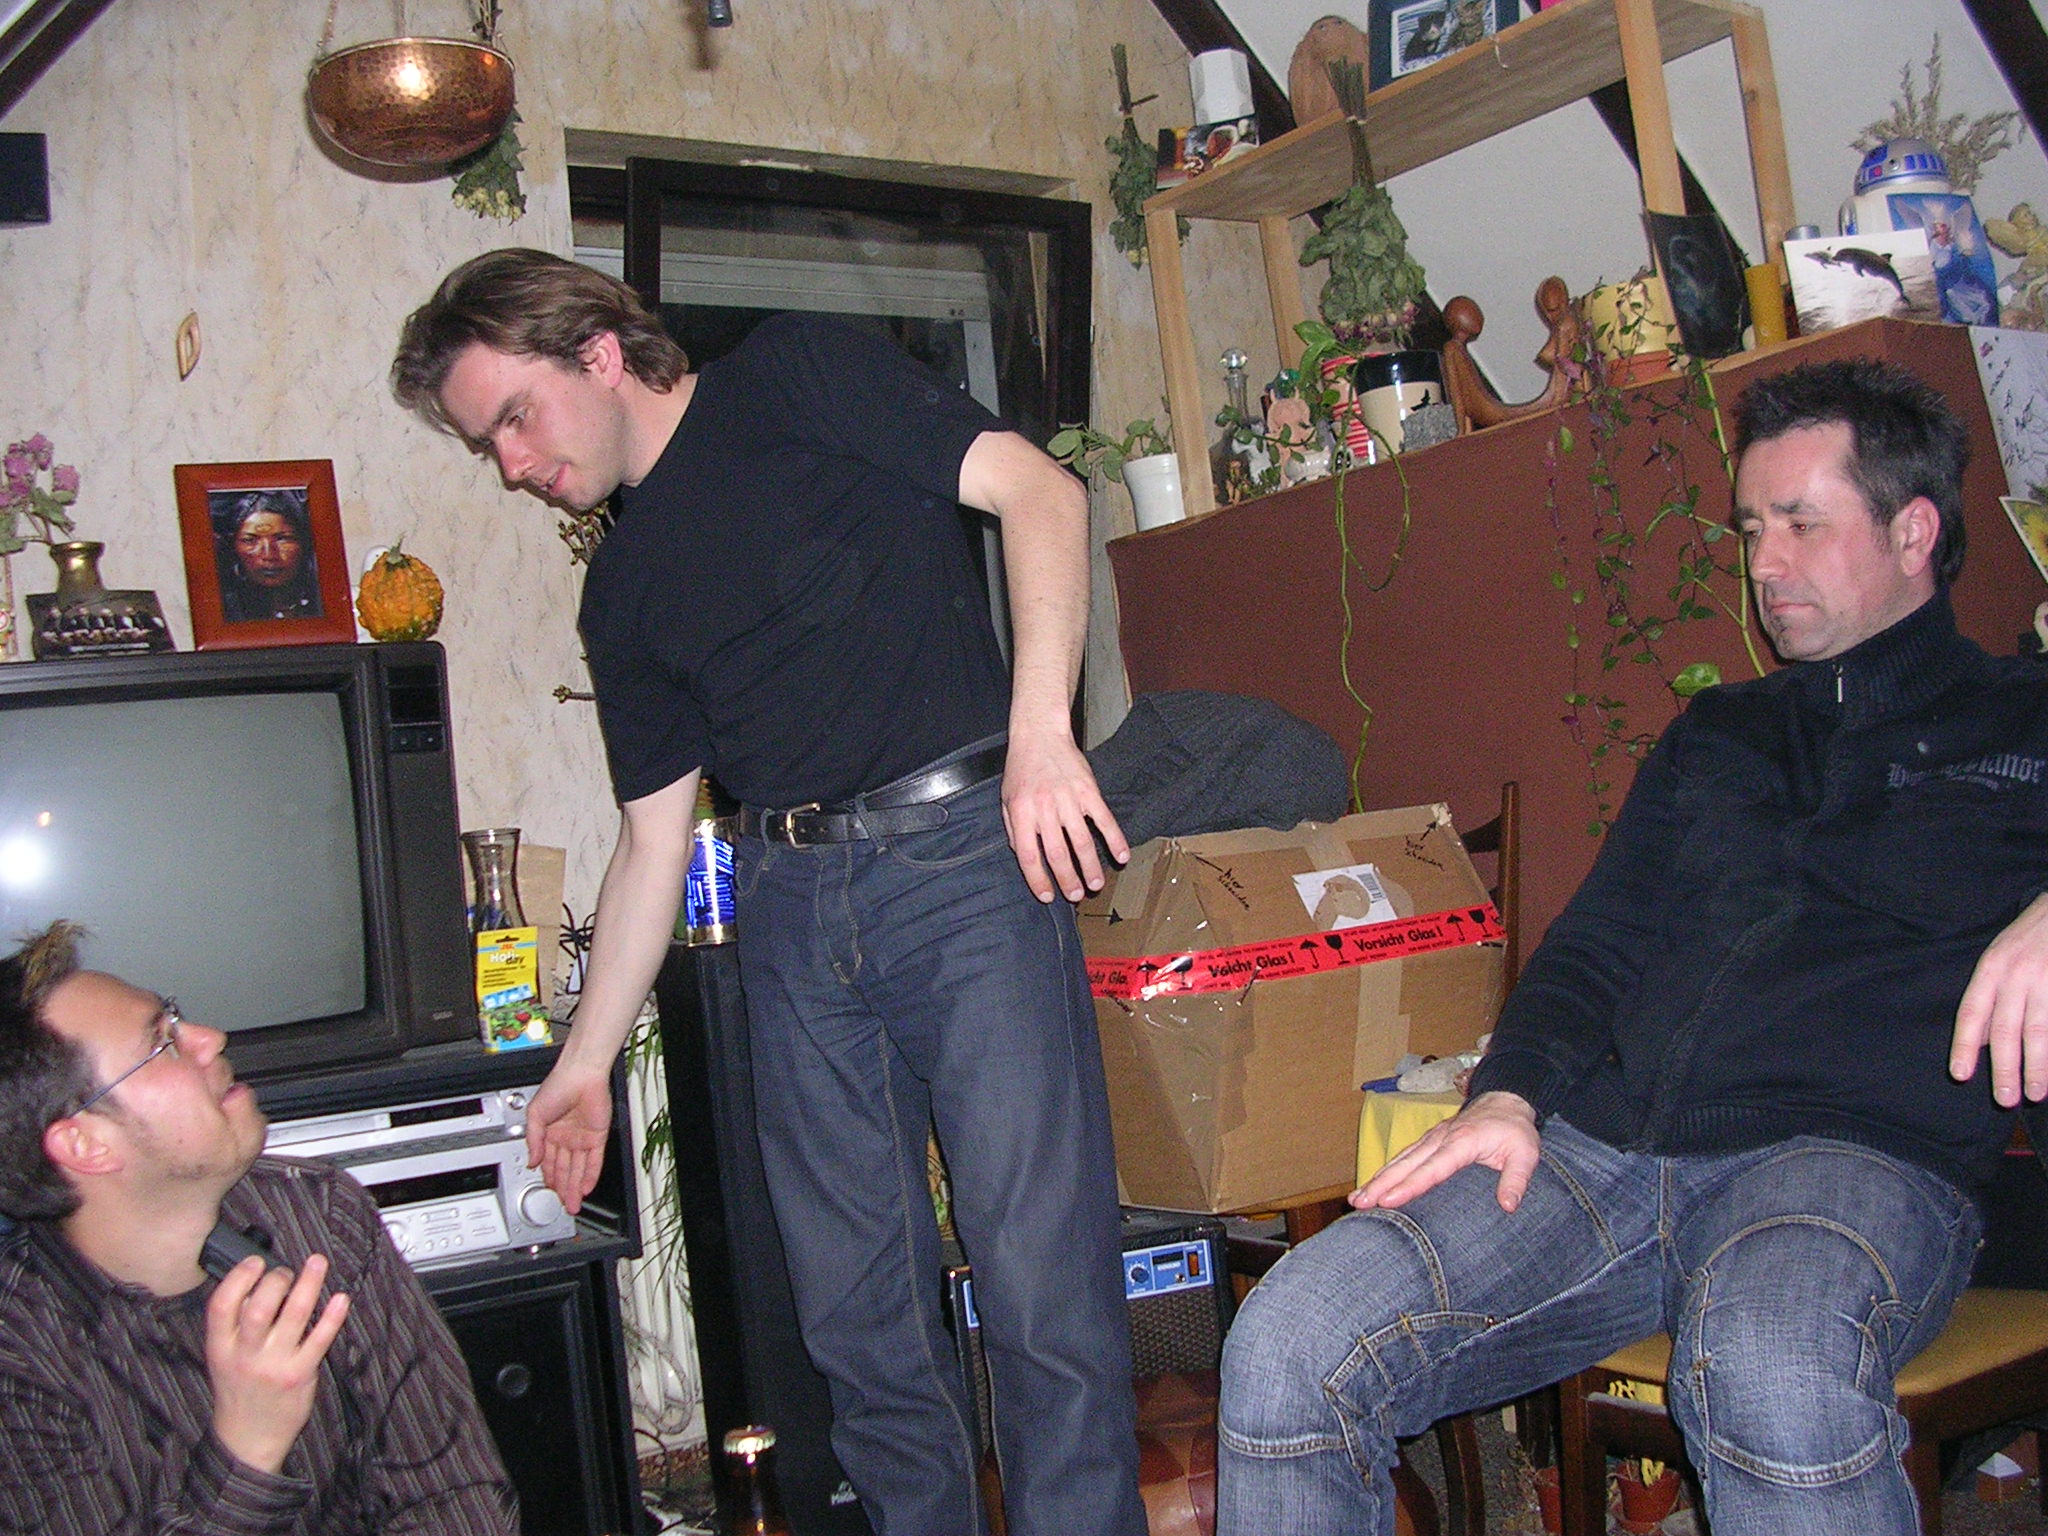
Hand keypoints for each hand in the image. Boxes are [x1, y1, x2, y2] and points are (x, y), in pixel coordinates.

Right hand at [206, 1253, 349, 1475]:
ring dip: (308, 1284)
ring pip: (293, 1316)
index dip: (240, 1277)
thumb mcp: (222, 1358)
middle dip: (276, 1279)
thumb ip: (233, 1325)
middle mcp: (245, 1355)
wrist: (248, 1439)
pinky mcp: (299, 1375)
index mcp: (220, 1347)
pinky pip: (319, 1339)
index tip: (256, 1261)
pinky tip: (340, 1299)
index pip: (222, 1305)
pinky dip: (332, 1316)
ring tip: (317, 1264)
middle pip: (259, 1306)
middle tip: (287, 1271)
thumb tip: (255, 1282)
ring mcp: (274, 1365)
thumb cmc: (239, 1390)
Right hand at [525, 1060, 613, 1212]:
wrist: (581, 1074)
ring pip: (579, 1169)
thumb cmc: (557, 1086)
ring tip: (572, 1203)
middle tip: (563, 1205)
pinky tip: (585, 1188)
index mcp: (550, 1132)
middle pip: (564, 1169)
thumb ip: (533, 1141)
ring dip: (575, 1187)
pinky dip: (590, 1175)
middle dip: (563, 1189)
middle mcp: (566, 1137)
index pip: (548, 1162)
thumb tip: (531, 1162)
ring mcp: (582, 1138)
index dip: (548, 1178)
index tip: (548, 1192)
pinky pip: (595, 1160)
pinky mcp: (597, 1136)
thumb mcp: (535, 1116)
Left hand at [1000, 732, 1128, 902]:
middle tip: (1076, 895)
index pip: (1029, 856)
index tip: (1048, 896)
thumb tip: (1025, 857)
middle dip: (1067, 879)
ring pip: (1082, 841)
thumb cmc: (1022, 769)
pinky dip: (1115, 839)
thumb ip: (1014, 829)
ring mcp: (1069, 798)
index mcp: (1021, 813)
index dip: (1038, 879)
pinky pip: (1104, 819)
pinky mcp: (1089, 790)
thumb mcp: (1006, 799)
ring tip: (1095, 884)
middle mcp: (1044, 808)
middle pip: (1058, 853)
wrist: (1040, 734)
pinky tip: (1122, 856)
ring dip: (1090, 866)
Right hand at [1351, 1091, 1540, 1212]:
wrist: (1506, 1100)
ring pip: (1400, 1159)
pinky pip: (1404, 1156)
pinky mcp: (1429, 1140)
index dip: (1410, 1185)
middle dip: (1381, 1184)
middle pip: (1407, 1164)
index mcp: (1462, 1142)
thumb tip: (1507, 1206)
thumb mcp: (1526, 1153)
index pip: (1433, 1167)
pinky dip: (1387, 1171)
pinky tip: (1373, 1185)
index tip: (1389, 1201)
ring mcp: (1432, 1138)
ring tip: (1357, 1199)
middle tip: (1359, 1203)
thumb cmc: (1515, 1130)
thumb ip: (1517, 1179)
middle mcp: (1441, 1138)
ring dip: (1378, 1179)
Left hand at [1951, 892, 2047, 1106]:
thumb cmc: (2029, 939)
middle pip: (2006, 1029)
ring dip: (2037, 1066)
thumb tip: (1977, 1041)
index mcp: (1992, 969)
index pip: (1971, 1013)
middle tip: (2005, 1099)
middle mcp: (2018, 976)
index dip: (1964, 1046)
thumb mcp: (1998, 960)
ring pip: (2039, 1031)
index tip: (1960, 1074)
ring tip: (2036, 1093)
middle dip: (2005, 1068)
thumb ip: (1988, 999)